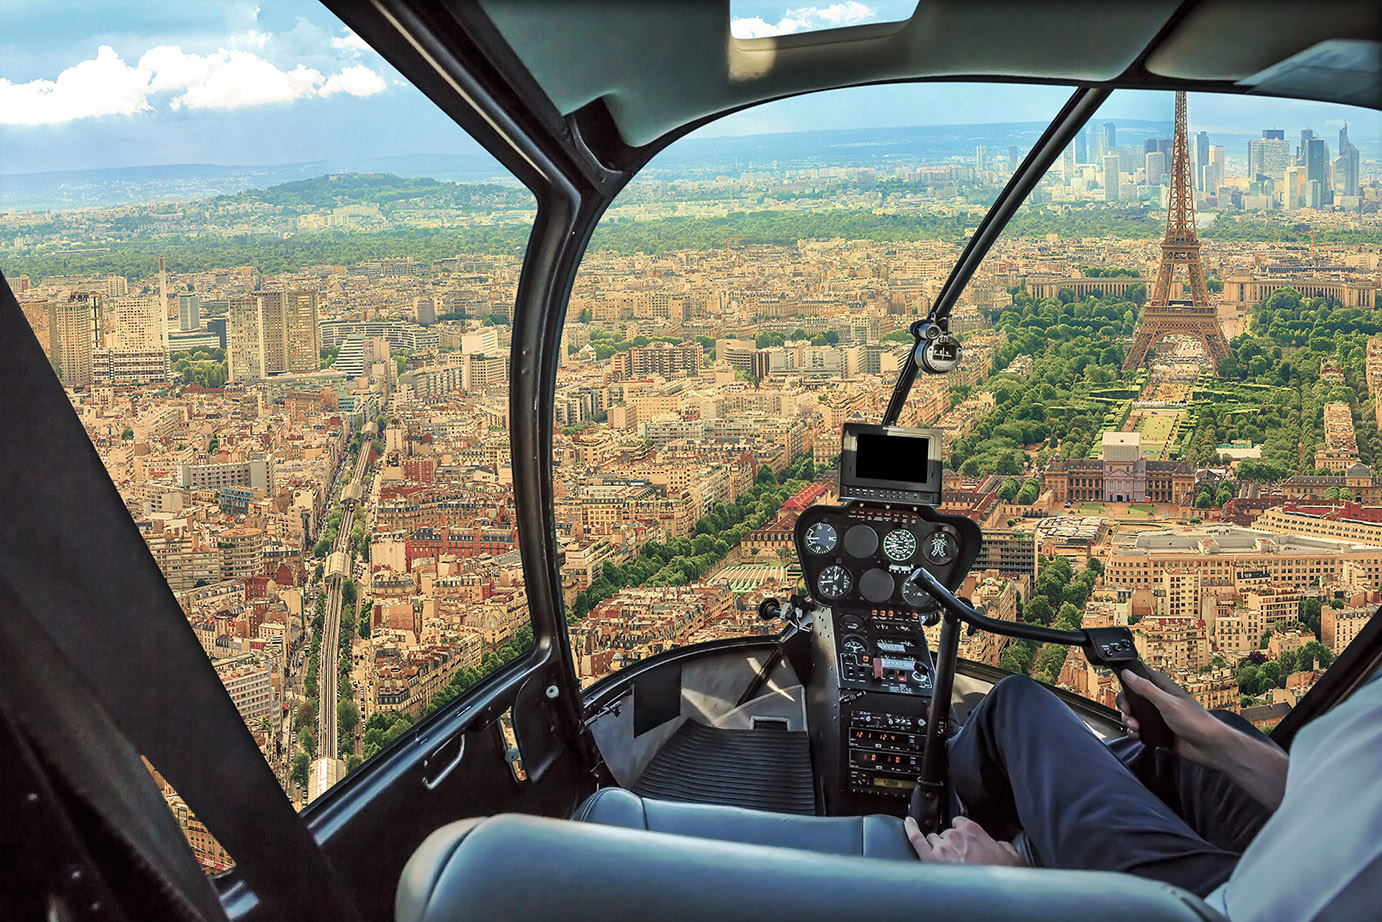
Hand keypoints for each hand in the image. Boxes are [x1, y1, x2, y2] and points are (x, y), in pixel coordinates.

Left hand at [905, 815, 1022, 866]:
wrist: (989, 896)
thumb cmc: (1000, 877)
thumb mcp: (1011, 856)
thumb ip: (1002, 845)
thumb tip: (999, 844)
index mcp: (973, 830)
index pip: (960, 822)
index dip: (962, 830)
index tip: (964, 837)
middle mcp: (954, 836)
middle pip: (946, 832)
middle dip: (951, 842)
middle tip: (959, 855)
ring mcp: (940, 847)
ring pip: (933, 838)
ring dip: (937, 845)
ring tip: (944, 858)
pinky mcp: (929, 859)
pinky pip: (916, 840)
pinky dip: (911, 830)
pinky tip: (908, 824)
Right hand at [1118, 667, 1225, 767]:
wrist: (1210, 748)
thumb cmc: (1196, 722)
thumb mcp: (1168, 703)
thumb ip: (1146, 689)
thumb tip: (1128, 673)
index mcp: (1163, 688)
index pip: (1141, 675)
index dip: (1128, 678)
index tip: (1123, 687)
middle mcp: (1159, 701)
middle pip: (1133, 697)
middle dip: (1126, 705)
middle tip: (1129, 713)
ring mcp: (1158, 717)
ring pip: (1134, 714)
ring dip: (1129, 720)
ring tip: (1135, 727)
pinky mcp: (1158, 731)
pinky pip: (1140, 729)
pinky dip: (1134, 732)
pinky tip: (1138, 735)